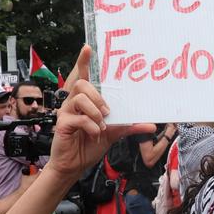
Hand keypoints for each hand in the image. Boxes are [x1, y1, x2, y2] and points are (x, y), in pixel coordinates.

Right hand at [47, 46, 154, 182]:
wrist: (75, 166)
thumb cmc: (90, 145)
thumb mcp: (114, 133)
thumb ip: (129, 125)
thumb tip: (151, 125)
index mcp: (85, 101)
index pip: (82, 76)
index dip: (83, 61)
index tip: (88, 48)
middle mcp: (73, 102)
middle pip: (82, 83)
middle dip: (98, 95)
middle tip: (108, 111)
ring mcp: (66, 112)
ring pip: (79, 96)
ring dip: (95, 110)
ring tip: (102, 124)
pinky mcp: (62, 124)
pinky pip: (78, 117)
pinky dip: (91, 125)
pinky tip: (95, 133)